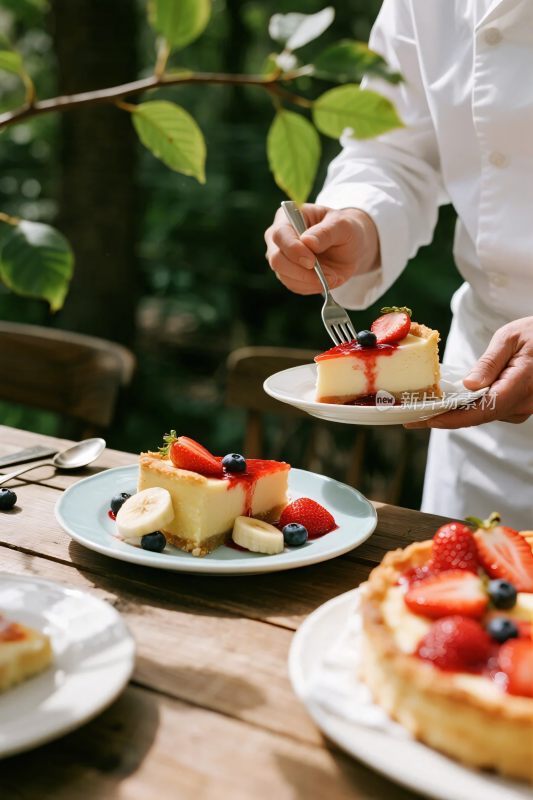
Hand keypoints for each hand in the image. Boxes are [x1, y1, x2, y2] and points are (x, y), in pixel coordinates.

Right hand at [264, 204, 379, 294]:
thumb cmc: (344, 229)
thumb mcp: (342, 225)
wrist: (350, 247)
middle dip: (301, 271)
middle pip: (277, 260)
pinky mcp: (289, 275)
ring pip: (285, 276)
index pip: (280, 235)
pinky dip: (313, 286)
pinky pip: (295, 286)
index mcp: (287, 218)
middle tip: (327, 275)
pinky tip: (327, 280)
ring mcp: (282, 259)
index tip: (312, 262)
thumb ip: (326, 232)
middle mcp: (279, 239)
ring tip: (333, 276)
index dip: (293, 250)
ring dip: (311, 281)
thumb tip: (308, 242)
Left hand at [405, 317, 532, 429]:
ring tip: (428, 408)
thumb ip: (490, 362)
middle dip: (447, 418)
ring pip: (487, 415)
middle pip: (480, 416)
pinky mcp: (522, 406)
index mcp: (521, 383)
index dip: (453, 418)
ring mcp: (526, 407)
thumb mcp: (510, 338)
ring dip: (458, 413)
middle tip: (414, 416)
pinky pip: (494, 411)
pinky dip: (473, 408)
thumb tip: (470, 385)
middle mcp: (525, 402)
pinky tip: (454, 402)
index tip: (427, 420)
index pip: (483, 409)